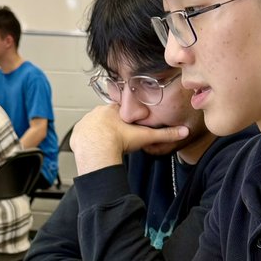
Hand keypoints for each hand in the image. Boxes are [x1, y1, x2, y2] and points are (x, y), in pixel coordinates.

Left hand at [70, 104, 188, 172]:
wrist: (98, 150)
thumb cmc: (120, 141)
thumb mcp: (145, 136)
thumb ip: (164, 134)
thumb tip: (184, 131)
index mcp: (113, 110)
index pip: (121, 110)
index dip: (125, 119)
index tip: (128, 127)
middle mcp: (97, 112)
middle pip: (106, 117)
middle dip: (111, 126)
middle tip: (118, 138)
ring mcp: (85, 122)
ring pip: (94, 125)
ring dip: (99, 133)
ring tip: (107, 144)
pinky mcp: (77, 132)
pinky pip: (83, 135)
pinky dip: (88, 140)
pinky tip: (95, 147)